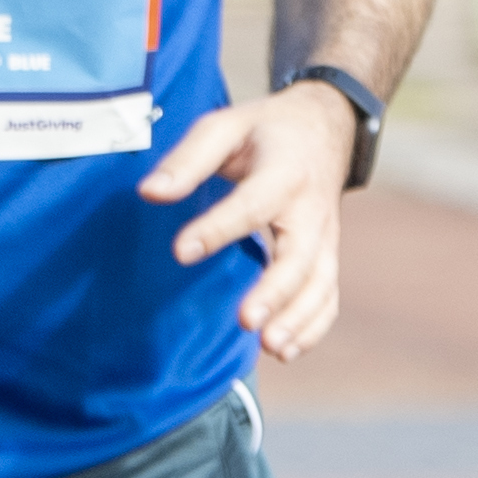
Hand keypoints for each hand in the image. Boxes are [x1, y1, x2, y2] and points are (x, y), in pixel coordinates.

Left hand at [136, 81, 363, 361]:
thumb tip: (149, 193)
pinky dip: (314, 325)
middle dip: (275, 292)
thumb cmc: (264, 130)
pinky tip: (285, 350)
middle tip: (246, 322)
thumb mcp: (224, 126)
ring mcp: (326, 237)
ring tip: (270, 347)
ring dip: (299, 319)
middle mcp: (312, 209)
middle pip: (301, 257)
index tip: (181, 252)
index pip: (252, 205)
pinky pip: (328, 295)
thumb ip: (188, 160)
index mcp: (284, 172)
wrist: (323, 127)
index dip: (218, 229)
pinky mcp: (327, 255)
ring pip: (321, 284)